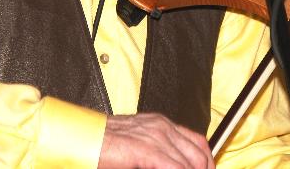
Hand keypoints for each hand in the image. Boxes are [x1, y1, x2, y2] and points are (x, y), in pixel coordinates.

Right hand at [98, 112, 214, 168]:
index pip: (198, 142)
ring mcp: (155, 136)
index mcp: (161, 124)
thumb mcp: (139, 146)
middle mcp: (161, 126)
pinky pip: (176, 168)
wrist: (82, 139)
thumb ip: (160, 155)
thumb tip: (176, 164)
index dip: (207, 162)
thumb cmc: (103, 145)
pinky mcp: (147, 149)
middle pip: (199, 153)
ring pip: (190, 163)